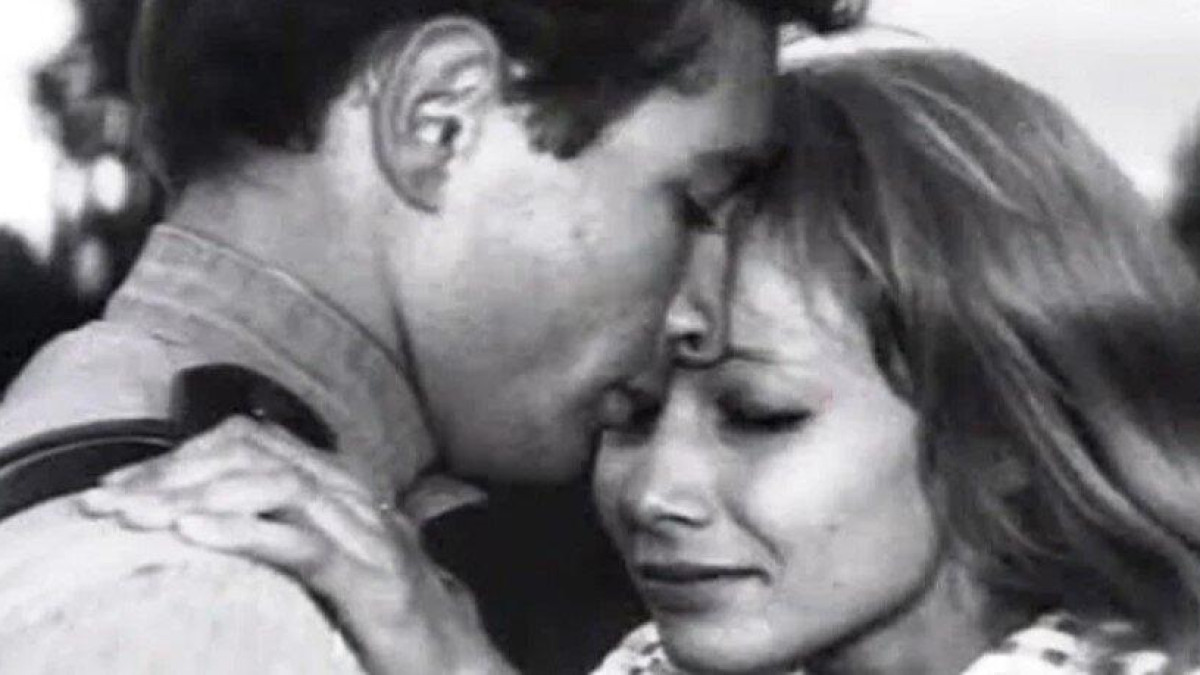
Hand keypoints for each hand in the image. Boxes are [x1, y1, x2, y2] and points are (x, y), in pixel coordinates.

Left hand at [77, 416, 514, 674]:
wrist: (457, 668)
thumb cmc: (384, 621)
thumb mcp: (324, 565)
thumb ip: (281, 532)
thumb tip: (202, 523)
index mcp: (341, 491)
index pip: (254, 442)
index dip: (183, 455)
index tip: (122, 488)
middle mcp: (357, 501)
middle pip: (257, 456)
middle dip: (176, 472)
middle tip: (112, 504)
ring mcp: (370, 538)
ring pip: (279, 487)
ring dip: (197, 497)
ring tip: (139, 519)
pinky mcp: (376, 584)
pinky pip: (304, 546)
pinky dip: (245, 534)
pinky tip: (194, 537)